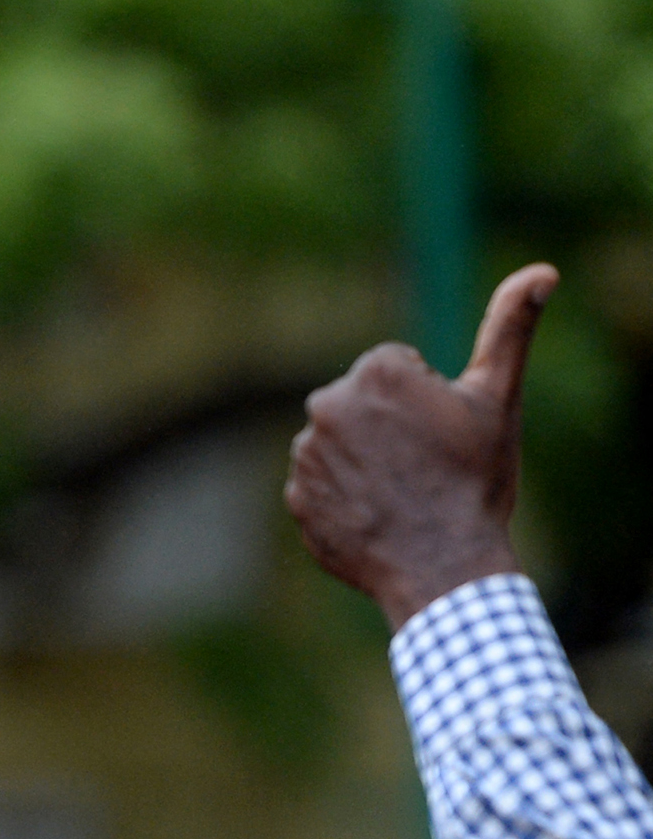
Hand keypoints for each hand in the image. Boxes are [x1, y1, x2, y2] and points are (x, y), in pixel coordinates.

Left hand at [286, 266, 554, 626]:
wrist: (446, 567)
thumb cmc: (475, 481)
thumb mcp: (498, 401)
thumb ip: (510, 328)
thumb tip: (542, 270)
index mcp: (375, 372)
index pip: (398, 371)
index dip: (428, 403)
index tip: (443, 435)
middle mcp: (326, 403)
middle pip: (366, 405)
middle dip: (392, 428)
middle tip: (426, 468)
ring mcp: (305, 452)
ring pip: (344, 445)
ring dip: (368, 462)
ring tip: (405, 494)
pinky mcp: (295, 495)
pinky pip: (324, 486)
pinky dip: (347, 498)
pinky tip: (379, 517)